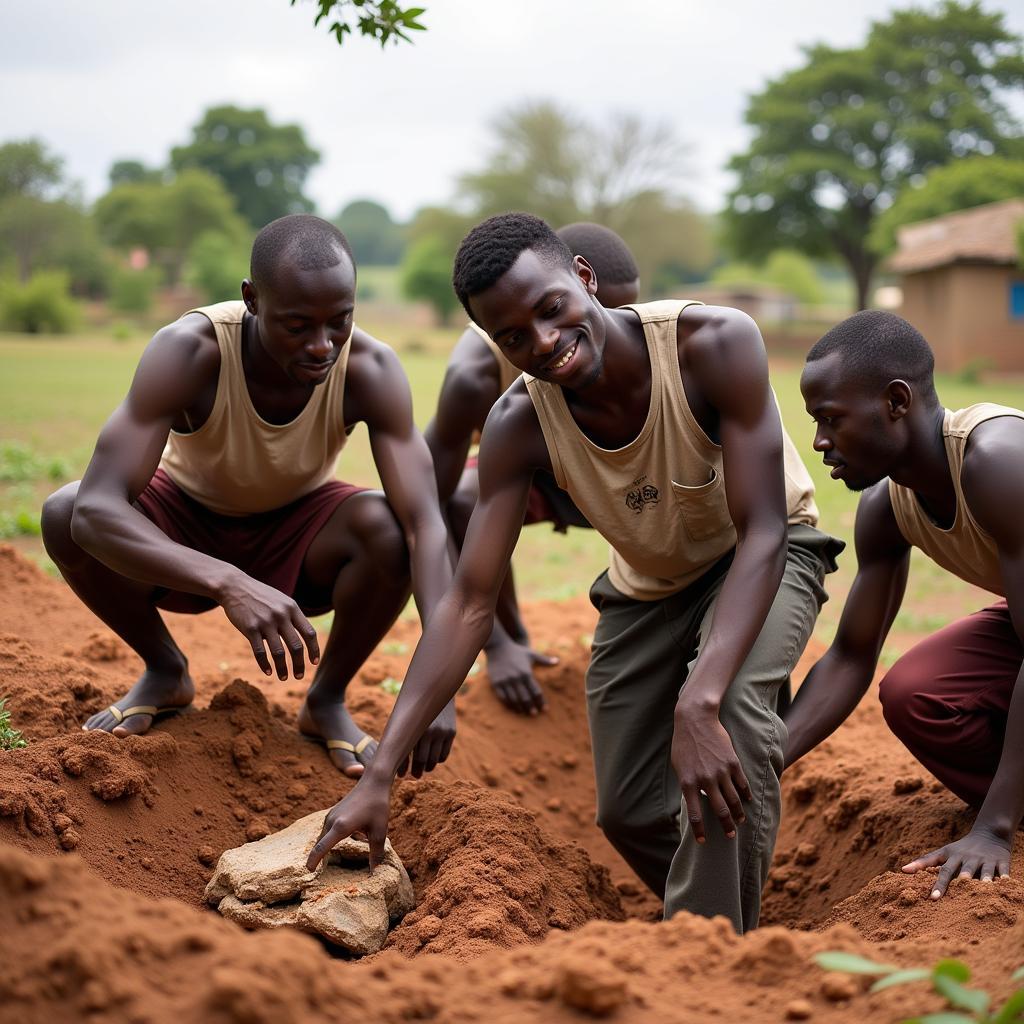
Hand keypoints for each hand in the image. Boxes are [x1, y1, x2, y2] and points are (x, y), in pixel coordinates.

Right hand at [218, 572, 319, 679]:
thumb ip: (293, 616)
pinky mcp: (250, 628)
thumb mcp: (281, 601)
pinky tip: (268, 672)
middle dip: (299, 664)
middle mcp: (281, 615)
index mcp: (292, 608)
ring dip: (282, 669)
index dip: (314, 649)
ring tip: (284, 677)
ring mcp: (266, 622)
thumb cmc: (261, 596)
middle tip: (299, 676)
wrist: (235, 587)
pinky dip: (265, 664)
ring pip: (279, 652)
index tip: (314, 662)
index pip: (309, 633)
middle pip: (296, 646)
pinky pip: (260, 652)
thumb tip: (304, 637)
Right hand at [306, 771, 391, 870]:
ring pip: (324, 837)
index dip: (313, 860)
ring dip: (324, 848)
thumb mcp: (380, 830)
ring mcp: (331, 815)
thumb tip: (375, 870)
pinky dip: (328, 840)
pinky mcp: (334, 812)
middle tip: (316, 874)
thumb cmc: (378, 805)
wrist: (374, 781)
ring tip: (322, 863)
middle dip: (317, 858)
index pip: (321, 848)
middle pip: (320, 844)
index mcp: (340, 827)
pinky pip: (327, 830)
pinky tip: (336, 845)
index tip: (308, 871)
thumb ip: (376, 852)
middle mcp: (331, 820)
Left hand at [397, 699, 455, 778]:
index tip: (400, 775)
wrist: (436, 688)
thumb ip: (401, 737)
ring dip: (428, 766)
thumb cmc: (414, 706)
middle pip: (422, 760)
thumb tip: (396, 764)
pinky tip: (433, 758)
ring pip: (434, 760)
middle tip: (414, 775)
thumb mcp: (406, 718)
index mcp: (413, 728)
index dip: (403, 768)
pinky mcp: (451, 732)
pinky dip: (438, 760)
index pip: (407, 755)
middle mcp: (429, 731)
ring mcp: (442, 732)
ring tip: (423, 768)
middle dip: (416, 770)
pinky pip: (444, 755)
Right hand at [485, 640, 555, 714]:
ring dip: (519, 708)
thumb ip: (544, 660)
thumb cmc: (516, 651)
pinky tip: (512, 707)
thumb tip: (558, 661)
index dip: (541, 701)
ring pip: (514, 699)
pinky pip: (503, 697)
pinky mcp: (496, 683)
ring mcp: (505, 681)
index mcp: (526, 673)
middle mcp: (516, 678)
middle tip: (534, 714)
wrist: (497, 646)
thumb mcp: (531, 654)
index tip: (545, 709)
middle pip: (525, 697)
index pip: (536, 691)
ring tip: (523, 713)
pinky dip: (508, 704)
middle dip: (531, 707)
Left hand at [671, 702, 751, 842]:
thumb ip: (688, 784)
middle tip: (730, 836)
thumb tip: (696, 801)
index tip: (703, 841)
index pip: (695, 814)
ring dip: (739, 814)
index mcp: (688, 782)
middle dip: (726, 826)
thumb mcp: (679, 766)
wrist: (695, 720)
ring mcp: (721, 772)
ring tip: (741, 821)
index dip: (700, 831)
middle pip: (720, 811)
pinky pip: (742, 784)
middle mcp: (705, 780)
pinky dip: (746, 795)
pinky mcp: (733, 763)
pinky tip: (747, 801)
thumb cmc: (684, 744)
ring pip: (734, 800)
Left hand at [902, 825, 1012, 897]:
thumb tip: (902, 870)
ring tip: (982, 890)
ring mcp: (985, 860)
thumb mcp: (943, 852)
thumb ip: (924, 862)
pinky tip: (1004, 884)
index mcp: (953, 857)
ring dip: (983, 881)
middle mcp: (968, 859)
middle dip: (961, 884)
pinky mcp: (1002, 862)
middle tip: (960, 897)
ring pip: (984, 872)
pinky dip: (1003, 879)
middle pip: (963, 873)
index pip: (943, 872)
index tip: (932, 899)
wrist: (990, 834)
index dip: (938, 885)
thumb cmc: (961, 848)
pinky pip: (1003, 872)